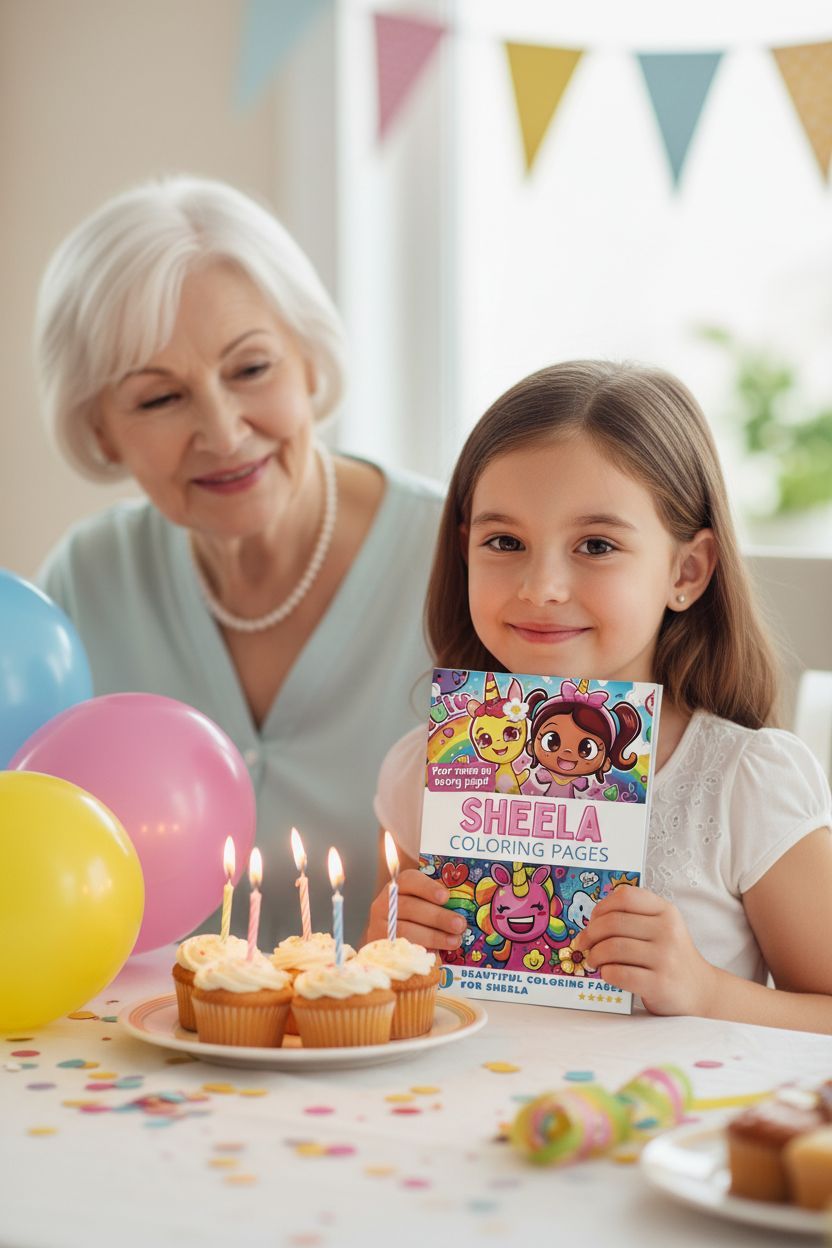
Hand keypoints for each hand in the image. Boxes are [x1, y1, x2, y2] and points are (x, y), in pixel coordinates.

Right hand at [364, 868, 466, 950]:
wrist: (388, 943)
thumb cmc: (414, 917)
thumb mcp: (422, 903)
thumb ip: (436, 900)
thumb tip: (460, 902)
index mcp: (397, 887)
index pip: (409, 880)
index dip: (428, 888)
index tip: (446, 897)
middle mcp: (384, 904)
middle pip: (410, 907)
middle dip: (438, 917)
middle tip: (460, 924)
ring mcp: (380, 926)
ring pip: (406, 930)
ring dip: (434, 936)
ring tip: (455, 941)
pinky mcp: (382, 947)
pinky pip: (402, 949)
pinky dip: (422, 950)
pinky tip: (438, 952)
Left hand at [572, 886, 716, 1015]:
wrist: (700, 992)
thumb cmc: (670, 957)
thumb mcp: (661, 928)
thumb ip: (633, 918)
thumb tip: (590, 923)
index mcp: (666, 911)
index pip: (625, 896)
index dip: (601, 907)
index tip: (592, 920)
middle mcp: (668, 930)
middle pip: (613, 923)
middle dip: (590, 934)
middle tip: (584, 944)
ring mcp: (665, 958)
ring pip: (612, 948)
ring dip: (595, 955)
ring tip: (593, 960)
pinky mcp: (659, 984)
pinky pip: (619, 974)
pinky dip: (606, 973)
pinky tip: (607, 974)